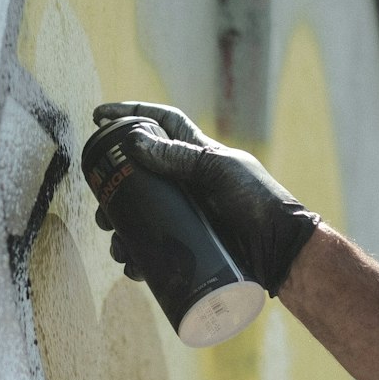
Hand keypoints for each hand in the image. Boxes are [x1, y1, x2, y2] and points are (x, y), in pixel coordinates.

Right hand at [91, 101, 319, 297]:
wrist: (280, 250)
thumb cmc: (258, 201)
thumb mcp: (219, 170)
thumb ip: (180, 156)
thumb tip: (134, 141)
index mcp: (196, 155)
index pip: (160, 124)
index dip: (130, 115)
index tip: (98, 118)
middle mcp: (186, 183)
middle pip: (138, 176)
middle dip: (113, 187)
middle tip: (101, 201)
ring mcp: (185, 215)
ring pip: (139, 217)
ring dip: (120, 229)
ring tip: (117, 243)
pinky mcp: (186, 246)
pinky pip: (153, 250)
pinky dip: (138, 258)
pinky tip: (133, 265)